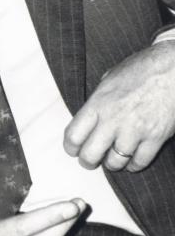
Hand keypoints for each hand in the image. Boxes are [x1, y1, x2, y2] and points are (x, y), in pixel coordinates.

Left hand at [64, 40, 174, 171]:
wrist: (171, 70)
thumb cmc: (139, 70)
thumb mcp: (109, 80)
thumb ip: (98, 101)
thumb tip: (91, 116)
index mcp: (98, 104)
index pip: (74, 134)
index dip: (70, 146)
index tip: (72, 149)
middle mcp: (113, 120)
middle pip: (91, 154)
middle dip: (87, 161)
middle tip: (89, 161)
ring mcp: (135, 131)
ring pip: (116, 162)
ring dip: (112, 164)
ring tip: (110, 161)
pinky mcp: (156, 138)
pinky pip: (140, 161)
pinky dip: (134, 165)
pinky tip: (130, 162)